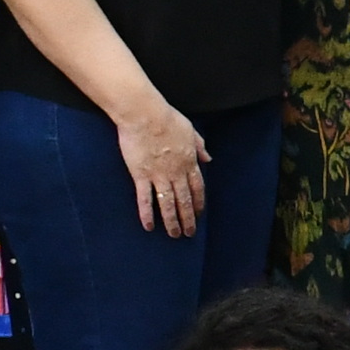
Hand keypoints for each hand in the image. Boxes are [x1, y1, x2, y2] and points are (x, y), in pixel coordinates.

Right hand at [117, 98, 210, 236]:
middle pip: (184, 200)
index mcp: (189, 161)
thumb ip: (199, 146)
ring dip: (172, 221)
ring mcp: (158, 175)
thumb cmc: (167, 118)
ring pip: (167, 204)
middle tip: (189, 233)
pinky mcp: (141, 175)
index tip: (199, 213)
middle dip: (188, 218)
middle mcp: (176, 172)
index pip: (197, 187)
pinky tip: (149, 226)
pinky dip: (147, 214)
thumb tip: (208, 158)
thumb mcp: (190, 130)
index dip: (198, 202)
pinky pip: (145, 199)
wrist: (145, 114)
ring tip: (174, 235)